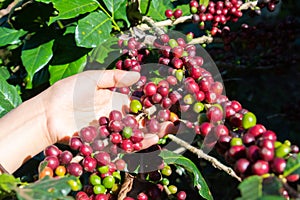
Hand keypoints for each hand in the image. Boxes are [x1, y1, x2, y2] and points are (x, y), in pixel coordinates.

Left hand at [42, 69, 171, 148]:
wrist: (48, 112)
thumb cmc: (68, 91)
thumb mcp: (92, 78)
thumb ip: (114, 78)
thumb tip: (137, 75)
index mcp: (116, 100)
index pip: (140, 103)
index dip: (155, 103)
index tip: (169, 102)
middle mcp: (116, 116)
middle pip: (141, 120)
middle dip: (158, 121)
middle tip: (174, 121)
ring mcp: (111, 131)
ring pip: (134, 134)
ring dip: (151, 133)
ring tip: (167, 131)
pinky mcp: (104, 143)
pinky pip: (122, 145)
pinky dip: (136, 144)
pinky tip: (148, 140)